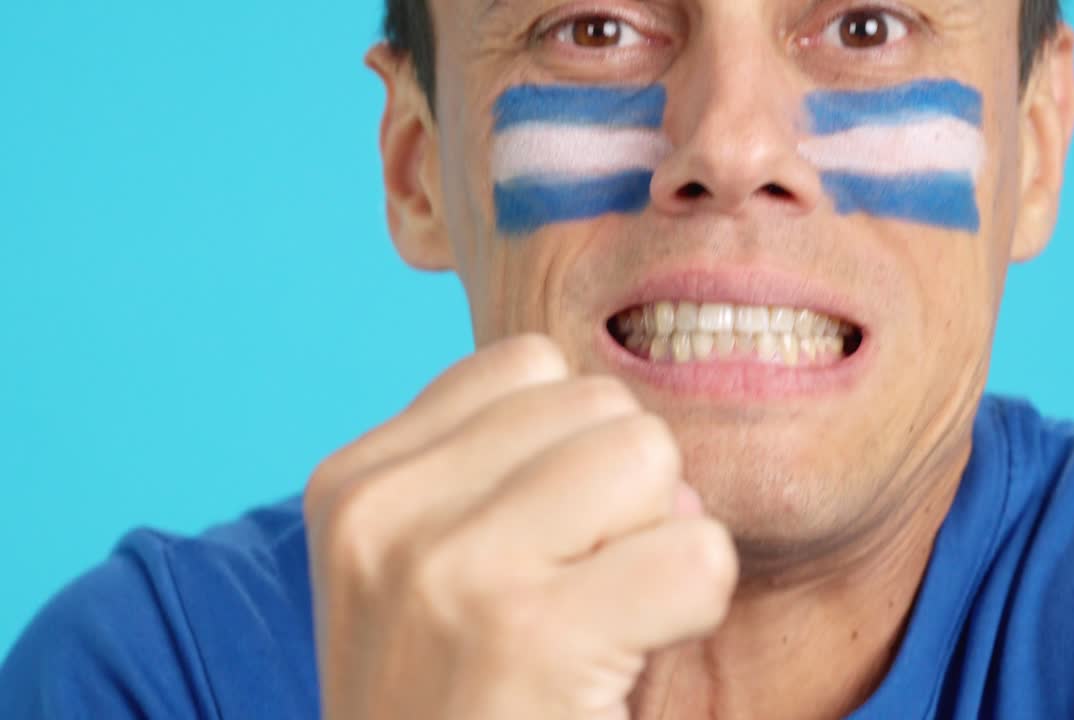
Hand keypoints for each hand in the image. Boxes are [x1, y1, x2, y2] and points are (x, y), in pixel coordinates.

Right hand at [304, 335, 737, 719]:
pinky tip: (629, 665)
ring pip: (649, 458)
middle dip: (623, 493)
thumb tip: (631, 414)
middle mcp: (385, 512)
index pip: (530, 367)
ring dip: (657, 540)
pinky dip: (693, 605)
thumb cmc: (455, 708)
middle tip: (582, 595)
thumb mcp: (422, 574)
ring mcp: (450, 570)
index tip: (542, 547)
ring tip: (604, 622)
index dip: (571, 452)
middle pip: (600, 406)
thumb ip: (493, 470)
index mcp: (355, 484)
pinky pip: (695, 550)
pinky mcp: (530, 636)